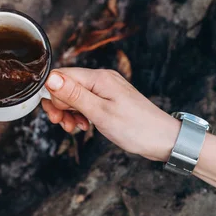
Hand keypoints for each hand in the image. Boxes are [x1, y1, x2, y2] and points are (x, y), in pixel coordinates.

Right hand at [42, 68, 180, 161]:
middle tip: (62, 124)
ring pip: (74, 96)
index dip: (53, 94)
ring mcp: (105, 90)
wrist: (164, 140)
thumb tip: (50, 78)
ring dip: (68, 113)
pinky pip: (85, 103)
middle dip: (59, 106)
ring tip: (73, 128)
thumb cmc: (136, 128)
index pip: (62, 76)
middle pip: (66, 86)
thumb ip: (74, 95)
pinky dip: (80, 115)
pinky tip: (84, 126)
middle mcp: (101, 79)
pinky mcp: (108, 100)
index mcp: (98, 78)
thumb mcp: (100, 113)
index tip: (55, 114)